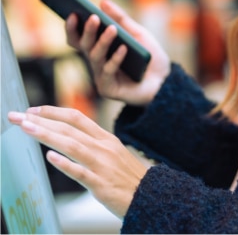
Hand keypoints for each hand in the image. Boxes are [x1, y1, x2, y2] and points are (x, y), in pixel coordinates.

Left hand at [8, 106, 149, 218]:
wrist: (151, 195)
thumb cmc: (129, 177)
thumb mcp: (114, 153)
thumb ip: (93, 145)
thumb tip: (68, 139)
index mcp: (106, 139)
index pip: (77, 118)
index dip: (54, 112)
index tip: (33, 110)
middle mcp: (104, 148)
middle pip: (69, 129)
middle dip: (41, 121)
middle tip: (17, 116)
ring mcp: (102, 165)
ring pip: (72, 145)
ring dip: (47, 135)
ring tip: (26, 128)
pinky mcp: (101, 184)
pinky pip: (80, 172)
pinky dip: (65, 164)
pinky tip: (50, 157)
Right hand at [65, 0, 170, 105]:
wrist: (166, 80)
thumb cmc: (149, 56)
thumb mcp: (137, 33)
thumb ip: (121, 19)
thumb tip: (103, 1)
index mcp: (99, 49)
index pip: (78, 39)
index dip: (72, 28)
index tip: (73, 13)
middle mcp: (96, 63)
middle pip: (85, 46)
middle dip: (88, 31)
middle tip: (94, 17)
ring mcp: (101, 77)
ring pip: (95, 57)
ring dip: (103, 42)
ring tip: (112, 28)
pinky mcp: (108, 89)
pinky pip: (108, 72)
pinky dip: (116, 59)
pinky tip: (124, 48)